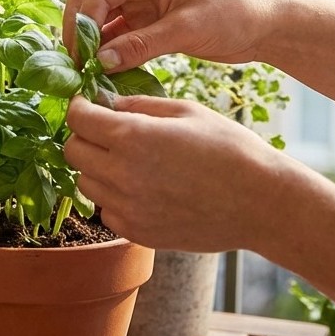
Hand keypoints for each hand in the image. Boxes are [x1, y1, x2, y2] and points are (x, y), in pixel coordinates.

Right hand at [63, 0, 278, 71]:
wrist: (265, 24)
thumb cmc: (235, 14)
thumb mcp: (187, 30)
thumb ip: (141, 45)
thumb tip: (101, 62)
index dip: (83, 24)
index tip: (81, 58)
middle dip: (79, 31)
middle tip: (77, 66)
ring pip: (95, 16)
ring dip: (90, 42)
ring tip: (86, 72)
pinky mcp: (142, 17)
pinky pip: (113, 32)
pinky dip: (106, 50)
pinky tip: (104, 71)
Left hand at [63, 94, 295, 252]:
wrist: (262, 203)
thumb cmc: (230, 150)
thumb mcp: (186, 111)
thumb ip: (139, 105)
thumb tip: (108, 103)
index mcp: (132, 137)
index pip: (78, 119)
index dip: (79, 107)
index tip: (87, 105)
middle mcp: (122, 174)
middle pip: (73, 152)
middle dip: (84, 136)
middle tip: (105, 131)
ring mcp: (128, 207)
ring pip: (85, 183)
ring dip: (96, 168)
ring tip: (127, 160)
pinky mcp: (137, 232)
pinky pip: (106, 210)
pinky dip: (113, 198)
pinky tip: (141, 188)